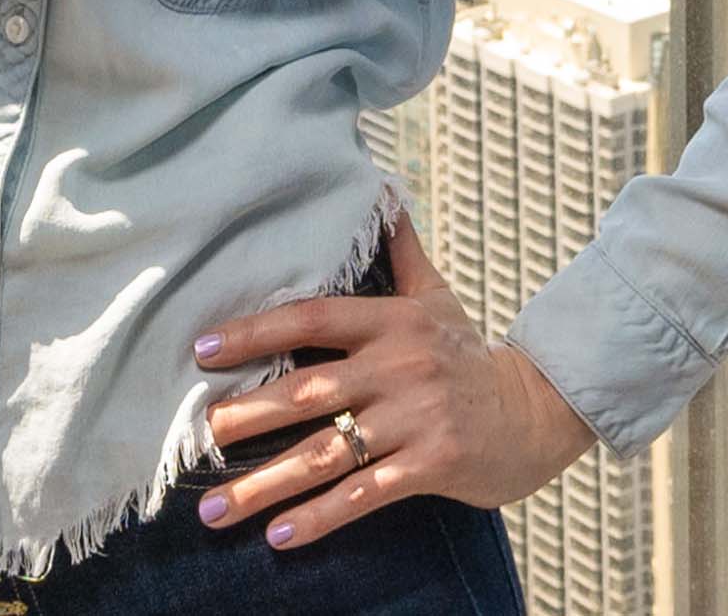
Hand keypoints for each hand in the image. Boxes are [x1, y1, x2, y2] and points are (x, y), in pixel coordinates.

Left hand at [190, 212, 596, 550]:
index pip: (314, 317)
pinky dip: (319, 518)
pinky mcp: (432, 464)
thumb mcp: (437, 297)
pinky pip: (363, 493)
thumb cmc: (468, 355)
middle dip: (246, 415)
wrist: (532, 412)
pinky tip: (278, 537)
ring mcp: (417, 417)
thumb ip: (400, 251)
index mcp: (394, 322)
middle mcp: (401, 366)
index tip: (203, 348)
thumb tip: (380, 189)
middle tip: (195, 435)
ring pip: (327, 453)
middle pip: (309, 391)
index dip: (257, 331)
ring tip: (213, 511)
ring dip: (264, 485)